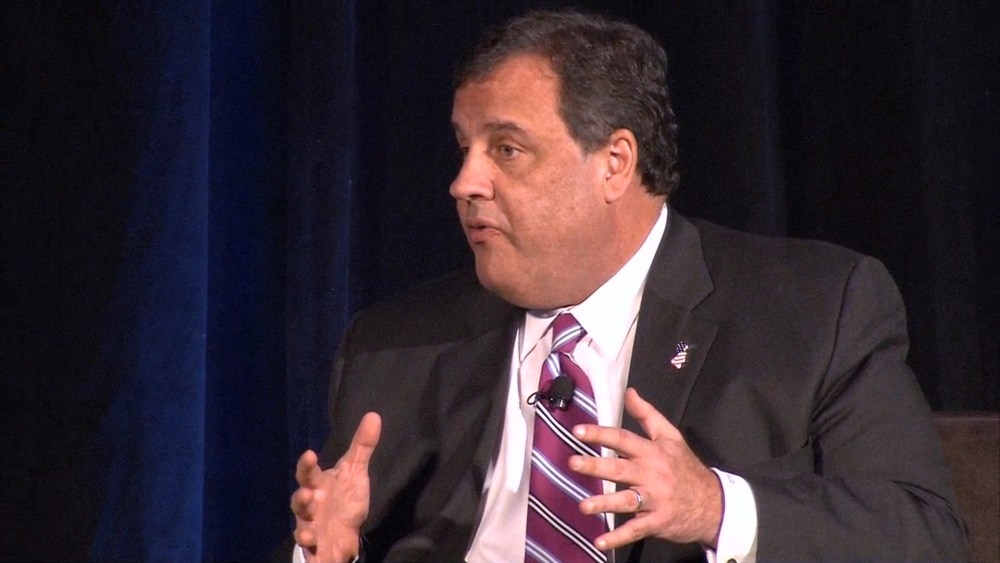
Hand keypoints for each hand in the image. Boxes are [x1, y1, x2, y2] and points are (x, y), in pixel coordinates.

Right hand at [292, 412, 381, 562]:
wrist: (347, 534)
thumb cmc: (345, 498)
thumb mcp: (355, 472)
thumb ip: (362, 446)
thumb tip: (373, 415)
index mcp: (317, 486)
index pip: (308, 473)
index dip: (307, 465)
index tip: (310, 454)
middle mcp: (310, 507)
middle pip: (299, 503)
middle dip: (300, 499)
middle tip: (305, 494)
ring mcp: (311, 528)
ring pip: (302, 530)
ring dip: (303, 531)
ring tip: (308, 532)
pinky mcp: (316, 550)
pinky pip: (311, 554)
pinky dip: (312, 556)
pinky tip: (316, 554)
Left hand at [569, 388, 721, 550]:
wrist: (714, 503)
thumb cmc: (686, 467)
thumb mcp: (671, 436)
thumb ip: (647, 414)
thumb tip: (628, 392)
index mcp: (653, 452)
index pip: (624, 439)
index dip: (601, 434)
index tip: (578, 431)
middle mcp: (652, 474)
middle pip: (621, 469)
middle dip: (596, 466)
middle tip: (573, 463)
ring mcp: (655, 500)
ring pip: (626, 501)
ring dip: (604, 504)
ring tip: (583, 506)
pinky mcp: (657, 522)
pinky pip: (635, 530)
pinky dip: (618, 538)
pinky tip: (600, 542)